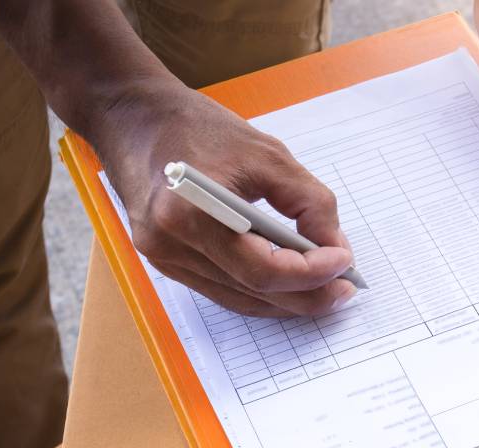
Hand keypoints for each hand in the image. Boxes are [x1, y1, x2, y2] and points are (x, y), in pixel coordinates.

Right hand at [93, 81, 356, 316]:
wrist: (133, 116)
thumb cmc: (197, 127)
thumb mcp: (268, 153)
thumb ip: (309, 202)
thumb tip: (334, 247)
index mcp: (190, 214)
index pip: (261, 270)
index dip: (311, 274)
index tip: (345, 262)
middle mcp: (170, 245)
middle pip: (252, 293)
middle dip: (306, 296)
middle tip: (344, 291)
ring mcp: (163, 257)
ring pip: (238, 299)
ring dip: (285, 300)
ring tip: (325, 291)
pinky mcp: (165, 259)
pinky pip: (221, 289)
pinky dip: (259, 291)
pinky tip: (288, 284)